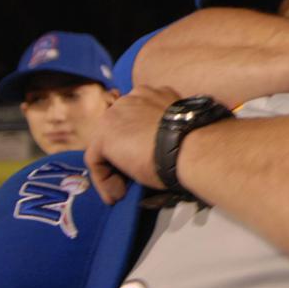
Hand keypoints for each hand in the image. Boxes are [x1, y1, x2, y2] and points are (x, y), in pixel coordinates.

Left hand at [85, 85, 181, 203]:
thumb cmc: (193, 141)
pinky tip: (118, 193)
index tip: (146, 159)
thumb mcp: (176, 128)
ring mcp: (115, 114)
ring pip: (104, 144)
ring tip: (123, 189)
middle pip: (117, 129)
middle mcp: (131, 98)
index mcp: (152, 94)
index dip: (137, 140)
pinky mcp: (104, 135)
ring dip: (113, 168)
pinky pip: (96, 160)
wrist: (188, 146)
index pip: (135, 117)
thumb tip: (161, 147)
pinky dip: (104, 180)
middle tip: (131, 176)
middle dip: (121, 153)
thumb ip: (162, 129)